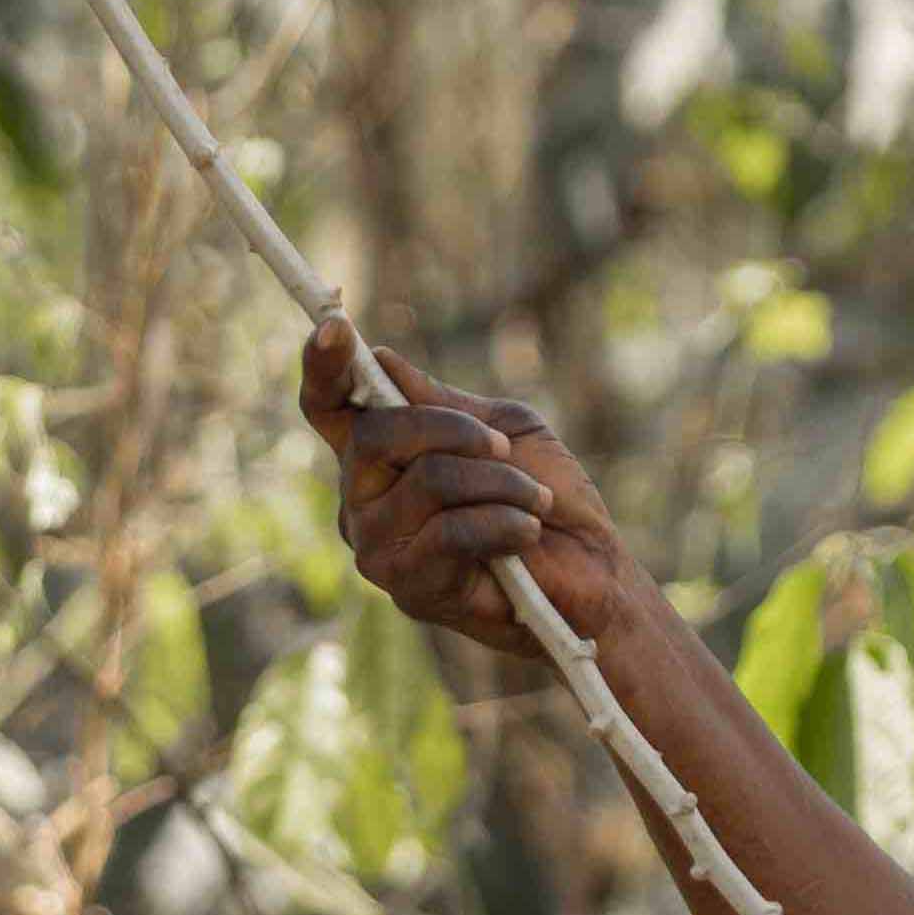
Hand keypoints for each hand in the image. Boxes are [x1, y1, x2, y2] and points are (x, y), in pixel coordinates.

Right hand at [297, 319, 637, 662]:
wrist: (591, 574)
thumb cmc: (548, 498)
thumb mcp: (502, 429)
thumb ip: (442, 402)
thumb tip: (378, 359)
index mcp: (382, 454)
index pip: (330, 406)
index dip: (322, 366)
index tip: (336, 328)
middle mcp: (363, 499)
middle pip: (373, 435)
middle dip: (451, 430)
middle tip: (503, 449)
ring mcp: (378, 545)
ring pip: (426, 480)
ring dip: (497, 483)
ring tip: (533, 501)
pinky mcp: (407, 586)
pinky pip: (448, 531)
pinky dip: (502, 522)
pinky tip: (526, 534)